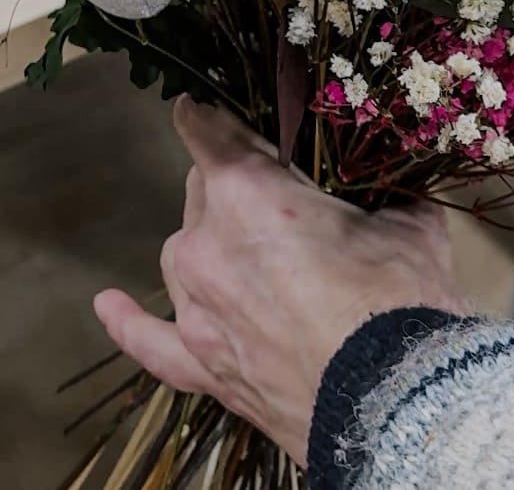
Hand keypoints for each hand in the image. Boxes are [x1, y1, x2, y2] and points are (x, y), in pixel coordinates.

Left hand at [94, 97, 467, 467]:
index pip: (210, 133)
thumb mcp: (405, 227)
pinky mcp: (201, 366)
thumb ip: (384, 200)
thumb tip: (396, 194)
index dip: (215, 120)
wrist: (397, 403)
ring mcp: (196, 307)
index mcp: (247, 192)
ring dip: (210, 246)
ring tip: (252, 258)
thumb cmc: (401, 301)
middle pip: (201, 192)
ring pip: (182, 253)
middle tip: (284, 208)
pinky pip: (151, 341)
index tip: (210, 111)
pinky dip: (129, 322)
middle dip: (234, 188)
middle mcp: (205, 242)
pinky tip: (108, 305)